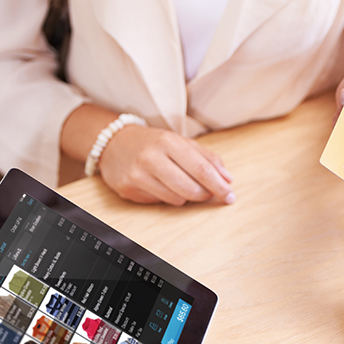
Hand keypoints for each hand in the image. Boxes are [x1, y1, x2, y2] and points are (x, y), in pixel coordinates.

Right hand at [99, 124, 234, 205]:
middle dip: (205, 195)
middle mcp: (151, 157)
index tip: (230, 196)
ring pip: (176, 199)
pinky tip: (160, 185)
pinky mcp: (128, 189)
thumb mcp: (181, 142)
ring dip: (185, 196)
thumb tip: (228, 179)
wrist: (113, 143)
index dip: (219, 186)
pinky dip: (167, 197)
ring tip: (179, 183)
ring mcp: (137, 174)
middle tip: (208, 193)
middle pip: (190, 189)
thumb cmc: (154, 143)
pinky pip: (159, 202)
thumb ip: (207, 158)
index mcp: (168, 141)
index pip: (201, 169)